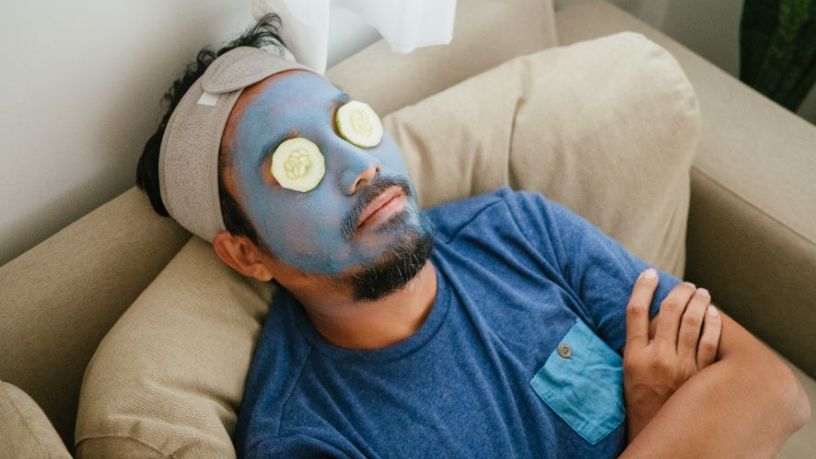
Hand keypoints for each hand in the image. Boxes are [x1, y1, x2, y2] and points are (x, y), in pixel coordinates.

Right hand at [622, 268, 722, 441]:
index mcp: (633, 356)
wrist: (658, 430)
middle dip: (678, 292)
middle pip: (667, 311)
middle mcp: (657, 357)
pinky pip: (709, 342)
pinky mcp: (700, 375)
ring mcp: (680, 366)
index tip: (649, 273)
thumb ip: (638, 346)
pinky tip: (713, 313)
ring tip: (700, 292)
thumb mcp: (628, 372)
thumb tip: (649, 316)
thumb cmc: (640, 400)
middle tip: (684, 284)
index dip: (642, 288)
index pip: (635, 312)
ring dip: (697, 302)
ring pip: (691, 322)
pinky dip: (712, 323)